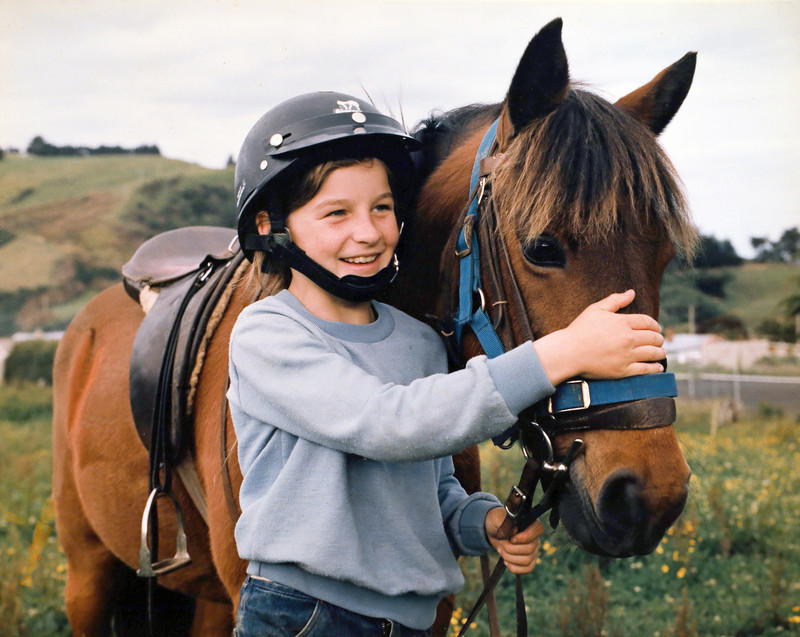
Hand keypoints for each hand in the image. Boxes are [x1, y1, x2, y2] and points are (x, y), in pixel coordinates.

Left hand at [484, 507, 543, 574]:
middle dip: (511, 549)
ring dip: (510, 558)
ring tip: (501, 551)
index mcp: (532, 523)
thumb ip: (507, 523)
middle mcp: (536, 538)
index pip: (537, 531)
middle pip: (530, 549)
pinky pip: (527, 569)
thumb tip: (515, 531)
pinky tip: (506, 561)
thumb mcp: (498, 518)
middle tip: (501, 544)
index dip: (523, 537)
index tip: (511, 538)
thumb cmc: (498, 521)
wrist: (494, 531)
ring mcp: (534, 550)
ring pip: (527, 561)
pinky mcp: (529, 561)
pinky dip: (514, 567)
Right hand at [534, 290, 664, 385]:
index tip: (656, 328)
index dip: (655, 325)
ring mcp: (627, 355)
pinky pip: (646, 369)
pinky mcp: (623, 370)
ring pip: (653, 353)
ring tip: (660, 353)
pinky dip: (655, 368)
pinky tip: (658, 367)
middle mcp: (628, 338)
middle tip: (659, 341)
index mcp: (623, 322)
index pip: (648, 322)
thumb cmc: (580, 330)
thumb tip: (631, 292)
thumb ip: (615, 300)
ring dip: (660, 352)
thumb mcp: (596, 310)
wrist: (568, 352)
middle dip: (659, 339)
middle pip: (654, 338)